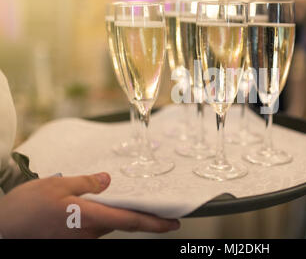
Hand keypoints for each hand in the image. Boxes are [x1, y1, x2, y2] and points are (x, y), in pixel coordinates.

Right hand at [0, 172, 179, 237]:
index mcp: (90, 218)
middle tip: (153, 204)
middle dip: (137, 214)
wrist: (1, 228)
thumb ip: (86, 183)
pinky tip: (96, 205)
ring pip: (106, 224)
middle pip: (121, 222)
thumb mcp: (58, 185)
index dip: (155, 223)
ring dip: (117, 213)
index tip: (174, 223)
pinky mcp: (70, 240)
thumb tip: (107, 180)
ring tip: (122, 198)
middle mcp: (89, 233)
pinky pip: (93, 227)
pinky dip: (101, 216)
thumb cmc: (27, 208)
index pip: (131, 221)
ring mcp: (79, 239)